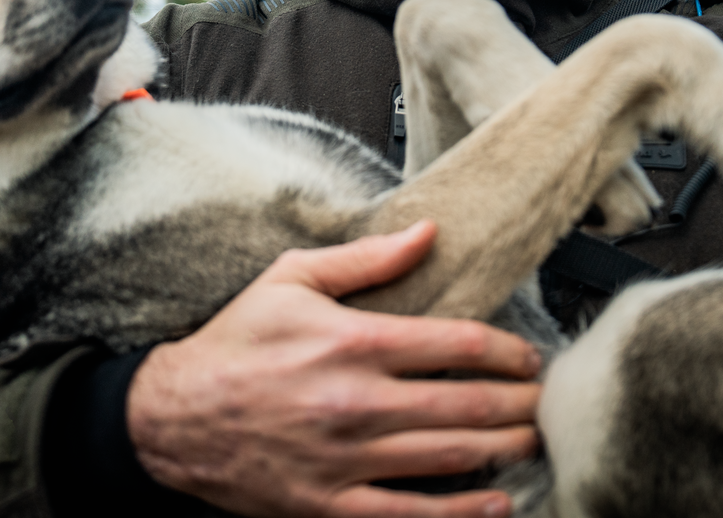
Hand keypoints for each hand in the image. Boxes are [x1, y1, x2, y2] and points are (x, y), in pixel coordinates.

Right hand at [127, 220, 541, 516]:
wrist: (174, 416)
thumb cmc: (235, 342)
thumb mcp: (292, 279)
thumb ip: (367, 259)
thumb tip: (428, 233)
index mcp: (355, 341)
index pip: (459, 344)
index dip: (509, 353)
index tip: (530, 358)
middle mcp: (359, 401)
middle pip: (468, 404)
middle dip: (521, 405)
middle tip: (548, 403)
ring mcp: (347, 459)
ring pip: (450, 457)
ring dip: (504, 451)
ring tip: (533, 442)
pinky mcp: (330, 504)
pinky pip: (409, 515)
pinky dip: (461, 514)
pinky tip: (496, 503)